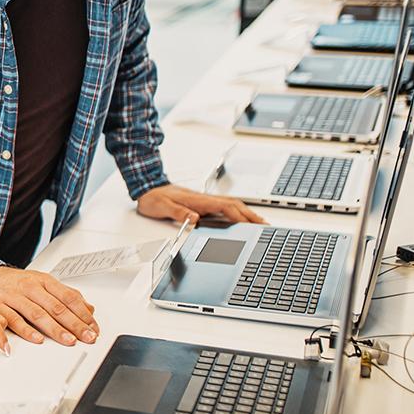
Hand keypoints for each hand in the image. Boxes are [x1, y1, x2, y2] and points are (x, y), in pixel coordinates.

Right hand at [0, 266, 97, 346]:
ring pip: (37, 314)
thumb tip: (89, 309)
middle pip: (55, 307)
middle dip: (74, 324)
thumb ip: (66, 295)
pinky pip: (14, 321)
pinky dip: (26, 331)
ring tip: (68, 340)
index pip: (68, 297)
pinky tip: (38, 339)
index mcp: (43, 281)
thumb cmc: (17, 284)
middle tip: (86, 337)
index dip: (82, 314)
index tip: (93, 328)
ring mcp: (13, 297)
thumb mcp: (43, 284)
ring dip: (55, 329)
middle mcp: (29, 287)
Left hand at [136, 184, 265, 226]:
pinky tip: (240, 219)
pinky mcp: (202, 204)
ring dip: (246, 213)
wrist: (148, 188)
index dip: (239, 216)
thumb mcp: (163, 207)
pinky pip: (224, 208)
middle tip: (265, 225)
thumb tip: (194, 219)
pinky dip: (236, 213)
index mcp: (198, 201)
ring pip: (231, 205)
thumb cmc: (154, 198)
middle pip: (234, 205)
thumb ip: (178, 213)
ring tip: (259, 223)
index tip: (251, 224)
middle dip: (250, 215)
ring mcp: (205, 202)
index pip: (224, 208)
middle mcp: (204, 200)